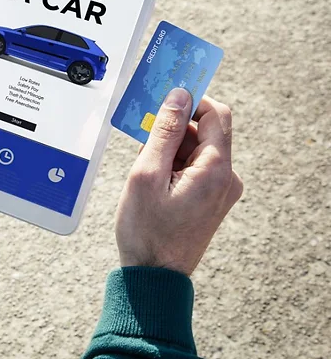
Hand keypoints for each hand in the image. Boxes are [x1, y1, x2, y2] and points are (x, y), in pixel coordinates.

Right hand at [115, 88, 242, 275]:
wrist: (153, 276)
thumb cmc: (147, 231)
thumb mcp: (146, 174)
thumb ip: (165, 131)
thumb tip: (179, 95)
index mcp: (216, 170)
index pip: (215, 114)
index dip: (191, 99)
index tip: (165, 93)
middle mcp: (226, 177)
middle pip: (207, 130)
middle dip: (176, 124)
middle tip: (144, 130)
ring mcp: (220, 190)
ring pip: (199, 148)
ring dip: (172, 144)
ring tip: (143, 161)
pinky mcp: (210, 198)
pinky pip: (196, 166)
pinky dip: (174, 161)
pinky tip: (151, 174)